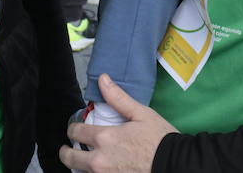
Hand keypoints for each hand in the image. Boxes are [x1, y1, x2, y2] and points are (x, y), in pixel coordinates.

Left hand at [61, 74, 176, 172]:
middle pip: (70, 159)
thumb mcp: (141, 114)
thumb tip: (103, 79)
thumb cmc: (160, 139)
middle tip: (69, 149)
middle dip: (67, 152)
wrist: (176, 165)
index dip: (73, 129)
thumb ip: (118, 98)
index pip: (76, 132)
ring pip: (81, 172)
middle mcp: (99, 161)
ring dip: (81, 166)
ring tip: (85, 161)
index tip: (75, 129)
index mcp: (104, 138)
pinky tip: (102, 169)